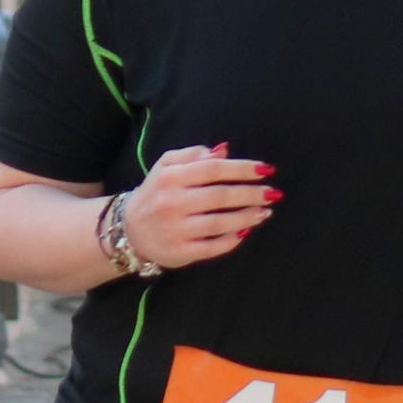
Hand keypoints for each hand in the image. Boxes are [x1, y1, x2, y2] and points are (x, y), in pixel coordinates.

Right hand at [121, 143, 274, 268]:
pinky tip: (247, 231)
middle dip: (252, 194)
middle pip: (221, 196)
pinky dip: (233, 239)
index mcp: (170, 177)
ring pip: (220, 222)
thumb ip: (194, 155)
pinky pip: (213, 246)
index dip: (242, 168)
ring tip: (265, 211)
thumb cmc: (156, 192)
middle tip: (273, 193)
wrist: (129, 230)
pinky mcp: (180, 252)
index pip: (213, 169)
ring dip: (248, 216)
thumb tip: (225, 151)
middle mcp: (172, 202)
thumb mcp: (167, 166)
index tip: (266, 169)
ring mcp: (176, 229)